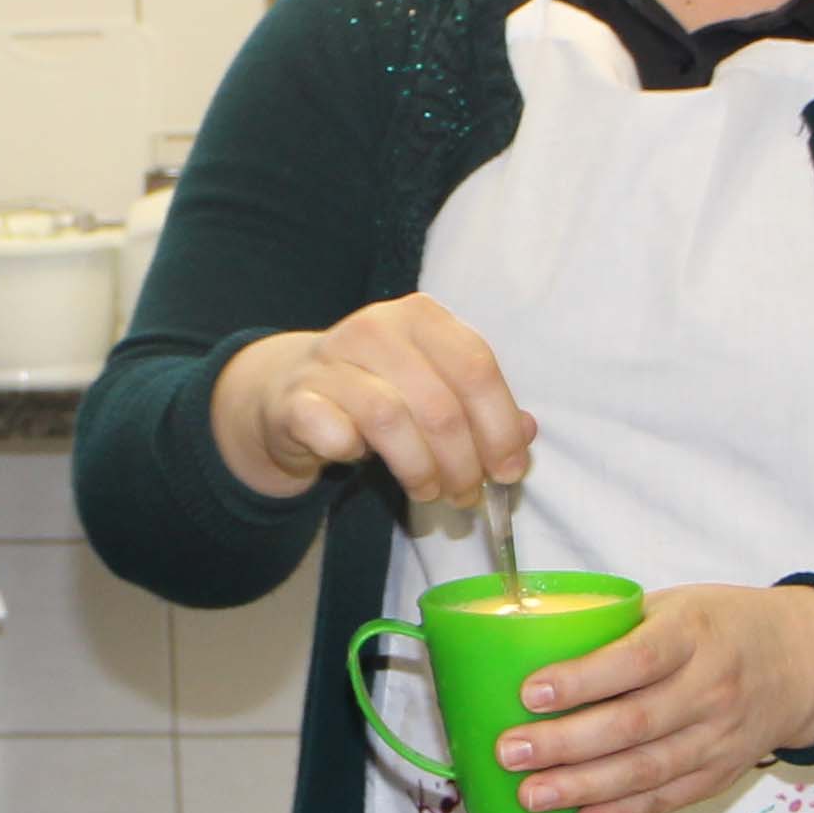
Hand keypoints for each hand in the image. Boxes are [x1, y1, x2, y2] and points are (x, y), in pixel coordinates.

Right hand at [218, 296, 535, 504]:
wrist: (287, 391)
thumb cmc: (375, 390)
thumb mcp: (434, 390)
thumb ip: (481, 408)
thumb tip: (526, 435)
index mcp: (421, 317)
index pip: (476, 367)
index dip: (500, 426)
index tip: (508, 472)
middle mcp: (376, 328)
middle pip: (439, 403)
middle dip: (463, 462)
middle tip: (467, 495)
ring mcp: (331, 359)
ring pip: (391, 420)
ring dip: (420, 470)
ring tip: (429, 492)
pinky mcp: (296, 397)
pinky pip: (334, 432)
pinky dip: (354, 454)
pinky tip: (360, 460)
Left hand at [491, 584, 813, 812]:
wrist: (802, 663)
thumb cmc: (722, 627)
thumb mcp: (676, 605)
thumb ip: (618, 629)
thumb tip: (528, 650)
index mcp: (694, 634)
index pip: (636, 660)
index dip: (582, 680)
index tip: (531, 693)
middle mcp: (710, 688)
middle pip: (633, 724)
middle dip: (566, 744)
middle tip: (512, 753)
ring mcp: (718, 737)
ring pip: (646, 770)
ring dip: (584, 788)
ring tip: (532, 795)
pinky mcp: (719, 773)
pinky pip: (666, 800)